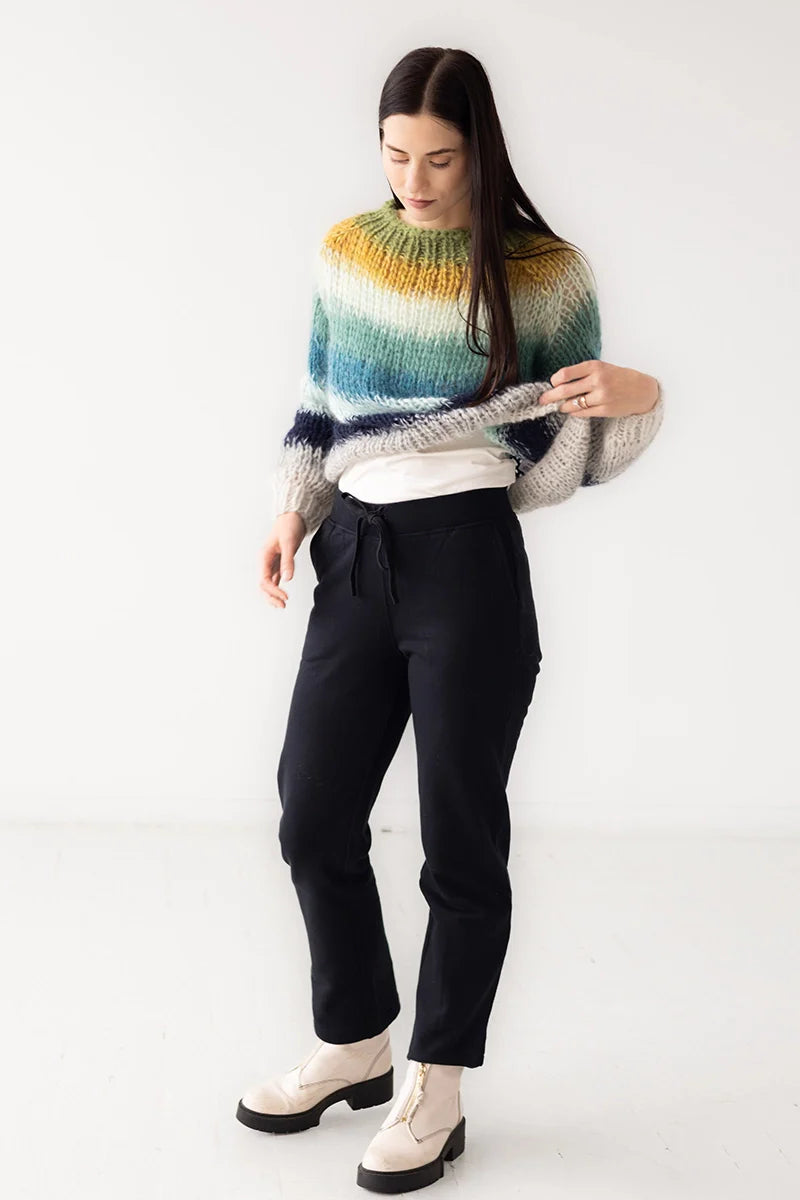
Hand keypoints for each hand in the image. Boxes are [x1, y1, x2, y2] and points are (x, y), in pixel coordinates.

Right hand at [260, 511, 306, 608]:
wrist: (293, 516)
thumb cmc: (289, 525)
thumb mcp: (289, 543)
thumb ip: (288, 561)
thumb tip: (287, 579)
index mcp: (264, 557)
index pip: (264, 581)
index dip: (273, 591)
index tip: (285, 597)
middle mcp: (265, 561)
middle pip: (263, 585)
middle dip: (271, 597)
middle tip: (282, 606)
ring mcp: (271, 562)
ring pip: (268, 584)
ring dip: (273, 595)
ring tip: (283, 604)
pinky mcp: (278, 562)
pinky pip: (274, 579)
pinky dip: (278, 588)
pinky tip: (283, 595)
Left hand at [538, 361, 659, 416]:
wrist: (643, 390)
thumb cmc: (619, 377)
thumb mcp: (602, 368)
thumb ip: (583, 374)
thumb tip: (558, 384)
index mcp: (595, 366)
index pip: (565, 374)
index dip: (555, 381)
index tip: (553, 383)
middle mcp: (597, 380)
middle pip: (564, 391)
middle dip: (549, 397)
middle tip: (541, 400)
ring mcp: (601, 396)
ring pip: (571, 404)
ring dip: (562, 406)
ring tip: (560, 406)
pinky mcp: (604, 410)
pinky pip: (581, 413)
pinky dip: (574, 412)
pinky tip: (572, 410)